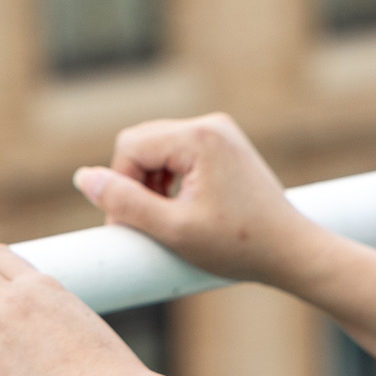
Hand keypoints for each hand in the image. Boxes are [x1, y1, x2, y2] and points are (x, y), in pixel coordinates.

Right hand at [74, 112, 326, 285]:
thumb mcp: (173, 230)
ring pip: (157, 149)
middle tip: (143, 227)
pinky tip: (181, 211)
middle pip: (142, 143)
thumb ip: (124, 203)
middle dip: (134, 184)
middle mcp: (210, 124)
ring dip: (150, 184)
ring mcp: (220, 132)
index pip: (129, 147)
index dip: (119, 187)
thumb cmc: (238, 246)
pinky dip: (169, 181)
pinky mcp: (224, 145)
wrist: (292, 251)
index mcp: (199, 137)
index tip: (128, 226)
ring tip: (163, 222)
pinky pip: (178, 154)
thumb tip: (83, 178)